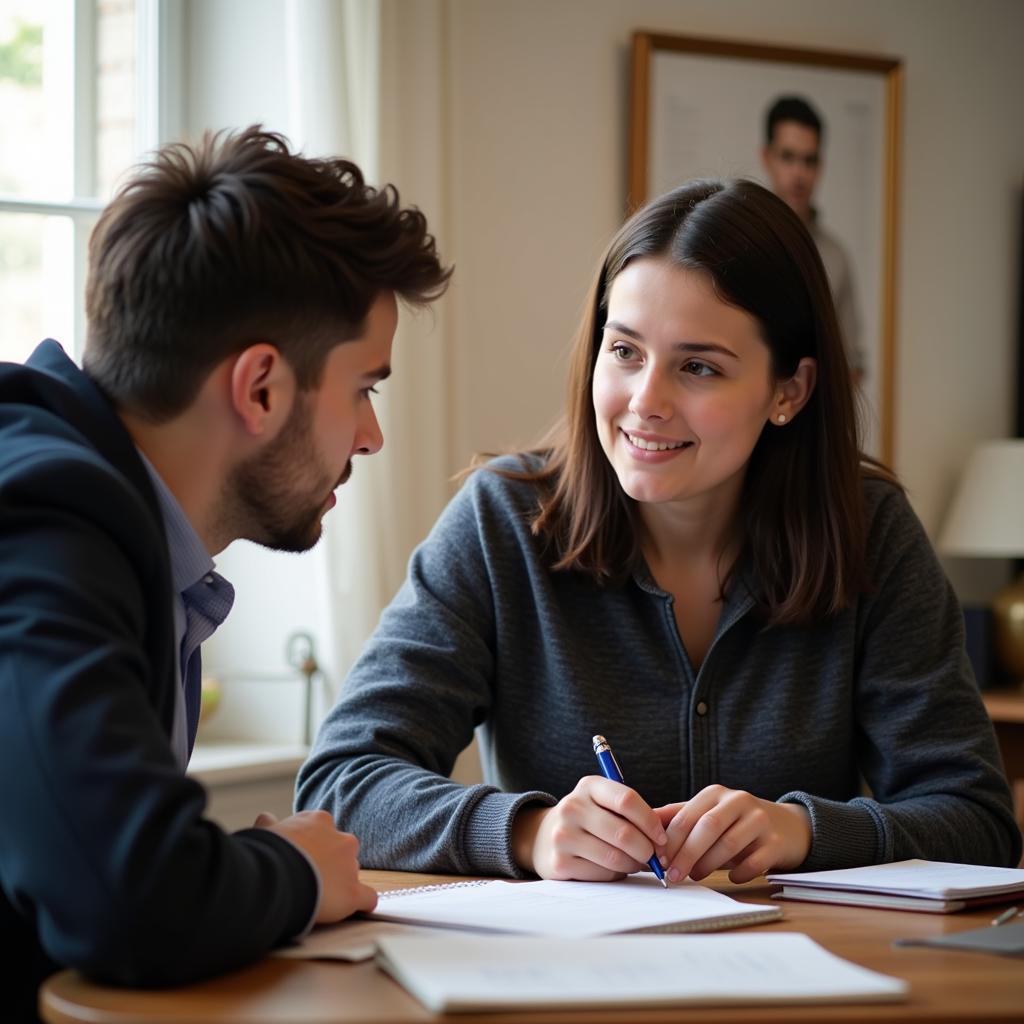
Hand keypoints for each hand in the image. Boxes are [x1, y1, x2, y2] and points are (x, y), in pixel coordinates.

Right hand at [254, 811, 377, 922]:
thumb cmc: (267, 853)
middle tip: (309, 879)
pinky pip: (367, 898)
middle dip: (330, 864)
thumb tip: (267, 819)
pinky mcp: (352, 893)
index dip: (313, 847)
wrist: (274, 876)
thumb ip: (271, 826)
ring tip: (319, 898)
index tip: (302, 858)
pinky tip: (353, 909)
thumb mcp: (267, 833)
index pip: (324, 830)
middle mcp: (341, 839)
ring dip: (340, 884)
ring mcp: (350, 866)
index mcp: (320, 821)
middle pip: (342, 851)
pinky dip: (362, 903)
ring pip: (352, 874)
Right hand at [510, 776, 667, 880]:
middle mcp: (572, 806)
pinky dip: (615, 874)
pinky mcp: (559, 862)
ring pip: (615, 857)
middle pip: (624, 833)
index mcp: (589, 786)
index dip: (651, 822)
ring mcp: (563, 835)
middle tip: (655, 858)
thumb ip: (632, 812)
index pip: (627, 800)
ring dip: (633, 864)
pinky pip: (602, 873)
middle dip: (647, 850)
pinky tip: (614, 868)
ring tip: (635, 862)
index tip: (662, 838)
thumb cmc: (588, 819)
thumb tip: (666, 838)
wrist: (543, 836)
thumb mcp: (604, 803)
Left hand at [655, 787, 810, 883]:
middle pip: (707, 827)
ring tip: (696, 876)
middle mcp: (738, 801)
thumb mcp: (707, 814)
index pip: (688, 815)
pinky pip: (754, 862)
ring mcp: (760, 820)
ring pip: (729, 844)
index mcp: (715, 794)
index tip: (659, 860)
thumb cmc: (735, 823)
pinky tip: (730, 877)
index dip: (671, 839)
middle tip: (673, 876)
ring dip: (708, 865)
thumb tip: (643, 825)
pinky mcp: (776, 842)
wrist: (786, 826)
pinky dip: (738, 873)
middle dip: (687, 854)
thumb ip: (678, 818)